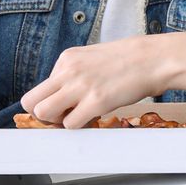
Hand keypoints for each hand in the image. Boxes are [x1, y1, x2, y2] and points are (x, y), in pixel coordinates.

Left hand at [20, 35, 180, 126]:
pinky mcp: (96, 101)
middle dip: (44, 115)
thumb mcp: (92, 58)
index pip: (39, 89)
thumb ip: (73, 74)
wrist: (154, 59)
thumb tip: (61, 97)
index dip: (48, 102)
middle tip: (62, 117)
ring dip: (59, 121)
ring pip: (44, 113)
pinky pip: (71, 124)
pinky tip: (94, 116)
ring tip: (78, 116)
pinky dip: (80, 126)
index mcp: (67, 59)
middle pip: (31, 102)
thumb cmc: (128, 60)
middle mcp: (69, 71)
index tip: (61, 108)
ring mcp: (81, 86)